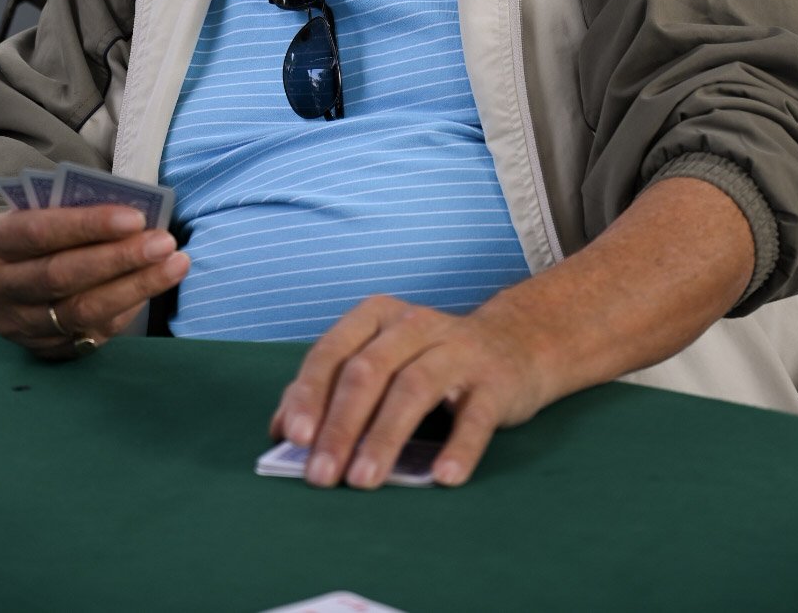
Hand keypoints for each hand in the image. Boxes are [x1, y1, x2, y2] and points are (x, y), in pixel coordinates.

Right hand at [0, 205, 189, 358]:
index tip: (135, 218)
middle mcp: (0, 288)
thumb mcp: (37, 212)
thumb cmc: (34, 233)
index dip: (88, 225)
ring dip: (135, 287)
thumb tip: (133, 212)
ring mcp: (20, 325)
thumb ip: (72, 210)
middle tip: (165, 242)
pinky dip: (127, 309)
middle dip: (119, 259)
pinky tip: (154, 287)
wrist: (0, 282)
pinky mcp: (44, 350)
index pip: (40, 232)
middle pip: (62, 276)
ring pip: (81, 312)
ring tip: (176, 264)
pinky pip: (92, 334)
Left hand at [269, 294, 552, 489]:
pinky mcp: (495, 381)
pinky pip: (475, 416)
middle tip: (320, 475)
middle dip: (340, 425)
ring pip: (414, 389)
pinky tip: (442, 477)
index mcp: (377, 316)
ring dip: (384, 437)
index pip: (333, 352)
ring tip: (363, 481)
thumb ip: (330, 389)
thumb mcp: (380, 360)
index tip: (292, 438)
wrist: (516, 344)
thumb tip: (281, 431)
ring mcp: (457, 349)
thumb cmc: (429, 360)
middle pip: (368, 371)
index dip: (309, 394)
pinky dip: (458, 447)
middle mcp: (414, 324)